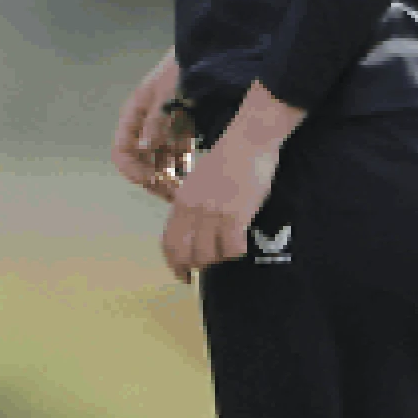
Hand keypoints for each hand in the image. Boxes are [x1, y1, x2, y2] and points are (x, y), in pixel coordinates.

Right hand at [114, 52, 190, 202]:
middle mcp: (145, 127)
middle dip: (154, 181)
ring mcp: (164, 130)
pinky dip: (185, 170)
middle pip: (141, 162)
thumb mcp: (167, 92)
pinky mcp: (183, 130)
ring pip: (161, 163)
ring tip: (187, 194)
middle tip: (173, 195)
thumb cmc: (180, 67)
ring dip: (171, 180)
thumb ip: (156, 120)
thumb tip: (143, 148)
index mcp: (133, 116)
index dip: (132, 170)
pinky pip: (180, 156)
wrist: (206, 53)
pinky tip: (196, 180)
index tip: (150, 181)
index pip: (122, 152)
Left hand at [159, 89, 304, 284]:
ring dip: (219, 258)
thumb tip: (193, 234)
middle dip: (197, 266)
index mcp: (181, 202)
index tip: (182, 275)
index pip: (168, 242)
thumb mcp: (198, 183)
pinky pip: (232, 248)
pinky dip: (237, 251)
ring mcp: (213, 213)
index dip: (174, 264)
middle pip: (186, 254)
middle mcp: (192, 209)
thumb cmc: (227, 161)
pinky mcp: (235, 214)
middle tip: (209, 267)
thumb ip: (192, 207)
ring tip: (228, 249)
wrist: (248, 142)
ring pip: (208, 254)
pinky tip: (242, 242)